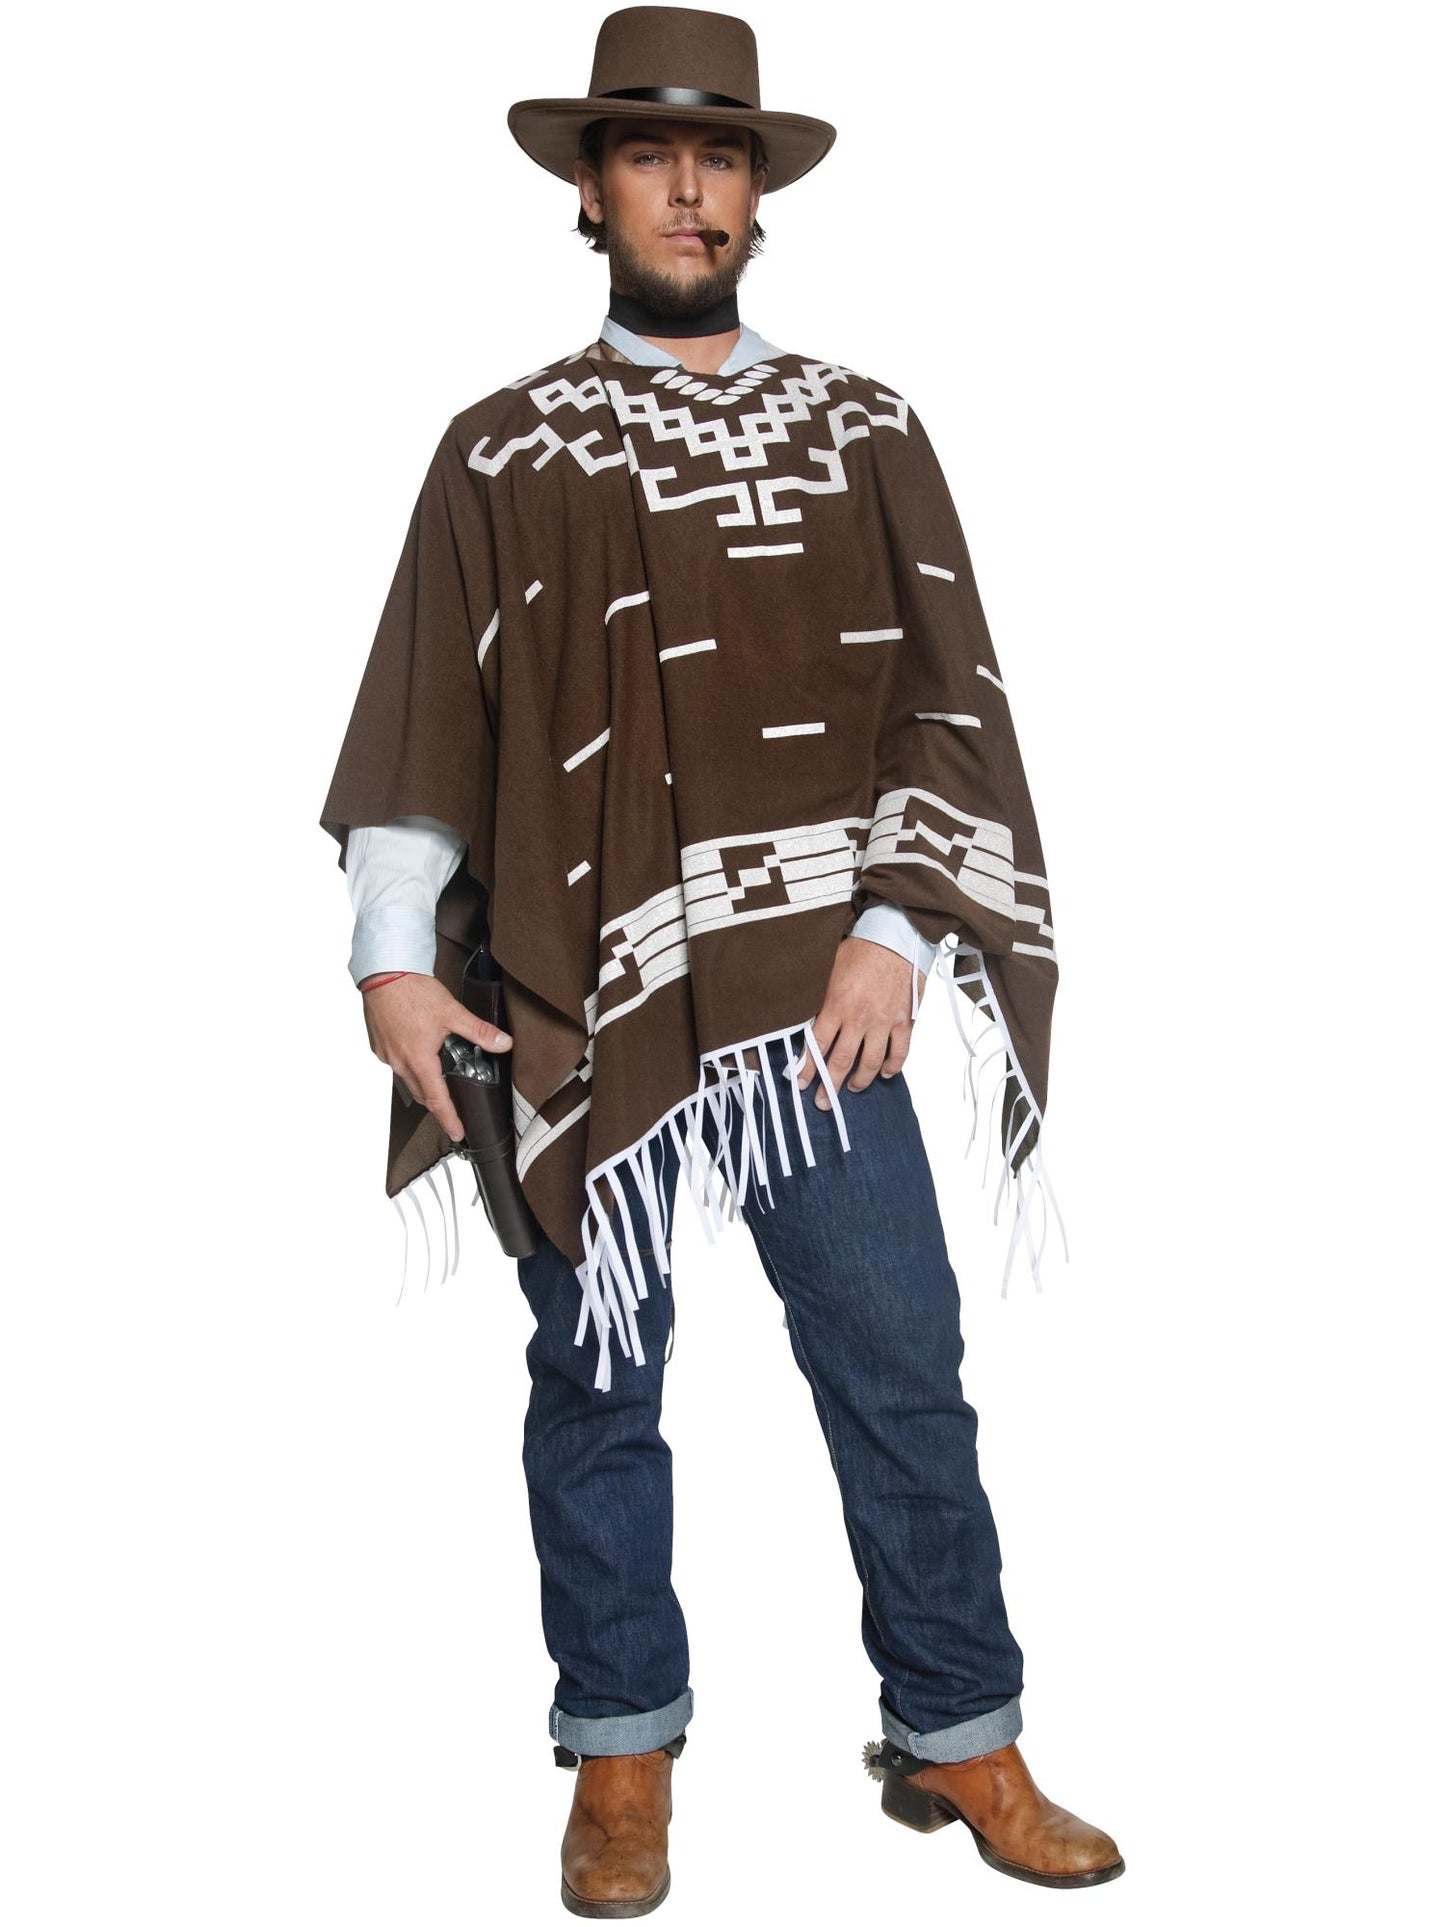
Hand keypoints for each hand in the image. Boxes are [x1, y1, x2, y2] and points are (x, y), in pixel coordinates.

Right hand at [360, 972, 512, 1142]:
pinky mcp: (378, 1044)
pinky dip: (408, 1064)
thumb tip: (503, 1044)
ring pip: (407, 1078)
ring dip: (423, 1082)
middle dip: (437, 1102)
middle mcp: (399, 1062)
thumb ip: (479, 1032)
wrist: (383, 972)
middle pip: (421, 1093)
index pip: (437, 1100)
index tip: (458, 1133)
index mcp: (419, 1060)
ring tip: (437, 1077)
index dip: (449, 1119)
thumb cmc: (412, 991)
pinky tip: (417, 1052)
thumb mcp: (452, 1012)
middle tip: (452, 1107)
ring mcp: (385, 1054)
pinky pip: (395, 1063)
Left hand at [794, 936, 925, 1108]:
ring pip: (871, 1063)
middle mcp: (859, 1018)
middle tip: (823, 1102)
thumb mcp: (827, 969)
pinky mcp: (904, 1021)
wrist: (895, 937)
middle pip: (842, 1061)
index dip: (807, 1068)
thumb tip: (800, 1015)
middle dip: (830, 1085)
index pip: (817, 1045)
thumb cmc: (860, 949)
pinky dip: (893, 1067)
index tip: (801, 1083)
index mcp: (835, 1005)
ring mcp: (883, 1022)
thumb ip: (816, 995)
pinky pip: (900, 1052)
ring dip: (861, 1080)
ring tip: (853, 1088)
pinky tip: (886, 1074)